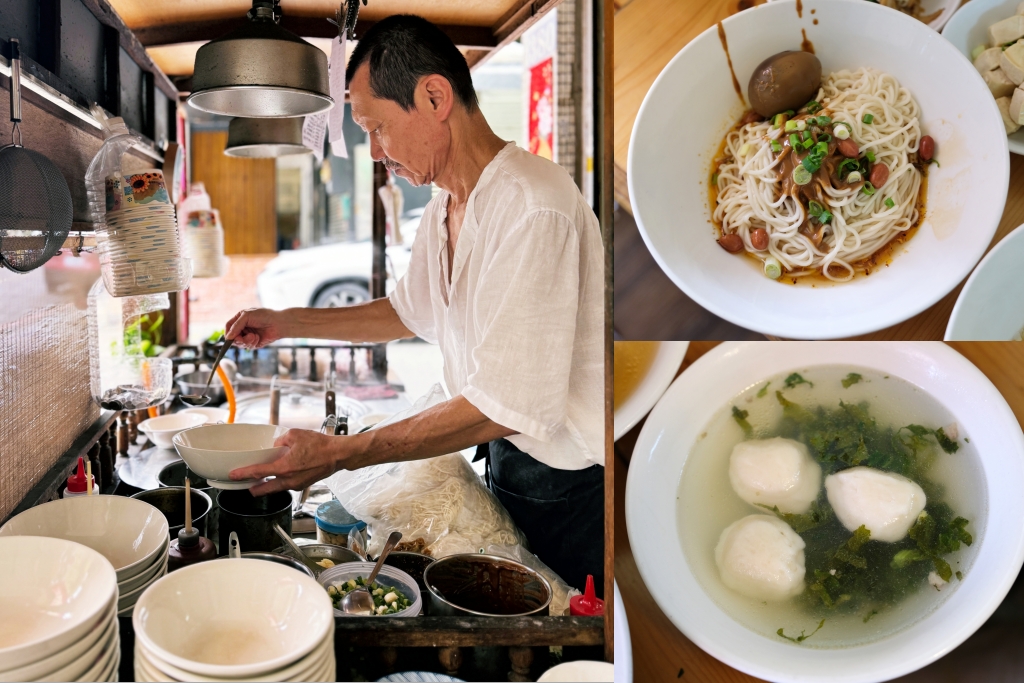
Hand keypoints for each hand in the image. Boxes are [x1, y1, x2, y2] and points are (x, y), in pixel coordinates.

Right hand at [225, 308, 287, 348]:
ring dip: (245, 341)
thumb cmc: (264, 316)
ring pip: (239, 343)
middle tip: (241, 339)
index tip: (229, 338)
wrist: (279, 323)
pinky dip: (251, 342)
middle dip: (237, 339)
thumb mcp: (247, 316)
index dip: (228, 332)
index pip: (229, 327)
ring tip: (254, 336)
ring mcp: (248, 335)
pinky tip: (257, 338)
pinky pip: (248, 346)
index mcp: (240, 319)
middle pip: (232, 337)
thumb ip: (236, 326)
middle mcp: (243, 328)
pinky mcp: (254, 342)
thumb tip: (228, 337)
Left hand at [229, 429, 359, 495]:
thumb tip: (275, 445)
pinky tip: (279, 473)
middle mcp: (288, 480)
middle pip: (263, 489)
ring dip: (266, 484)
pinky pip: (285, 485)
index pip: (257, 473)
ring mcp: (296, 484)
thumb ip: (280, 440)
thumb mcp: (295, 435)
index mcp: (284, 467)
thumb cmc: (320, 446)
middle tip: (245, 483)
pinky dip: (279, 481)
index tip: (233, 475)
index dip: (243, 474)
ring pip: (275, 488)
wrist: (337, 455)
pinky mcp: (302, 485)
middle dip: (252, 487)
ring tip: (261, 477)